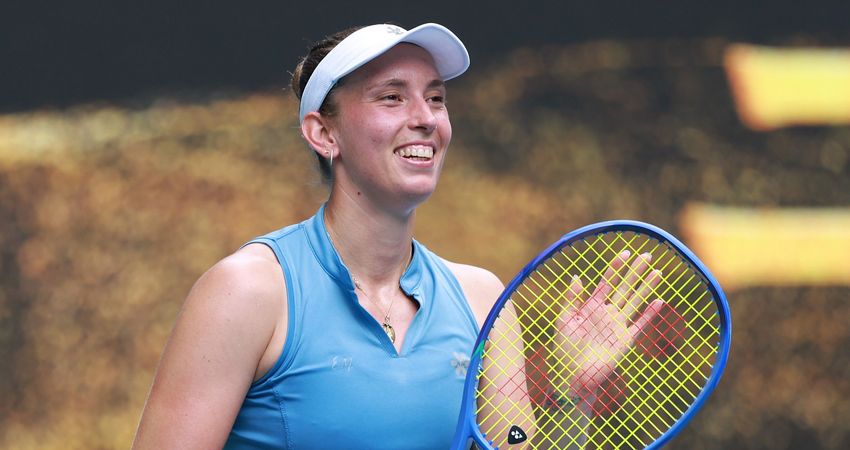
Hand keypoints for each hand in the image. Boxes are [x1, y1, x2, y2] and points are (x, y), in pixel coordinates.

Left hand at [551, 250, 664, 414]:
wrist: (572, 375)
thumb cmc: (564, 348)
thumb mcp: (564, 320)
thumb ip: (571, 299)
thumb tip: (576, 276)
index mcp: (592, 305)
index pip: (607, 281)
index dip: (616, 267)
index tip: (625, 252)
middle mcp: (607, 313)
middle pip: (624, 287)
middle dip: (635, 271)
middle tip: (647, 255)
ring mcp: (618, 326)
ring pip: (635, 301)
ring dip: (646, 287)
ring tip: (657, 272)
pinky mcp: (625, 341)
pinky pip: (640, 324)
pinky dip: (649, 314)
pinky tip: (659, 301)